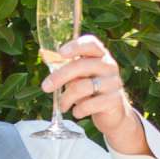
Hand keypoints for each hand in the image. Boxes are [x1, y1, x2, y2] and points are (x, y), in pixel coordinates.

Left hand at [39, 34, 147, 153]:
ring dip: (66, 98)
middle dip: (60, 76)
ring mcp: (113, 82)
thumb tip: (44, 54)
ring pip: (83, 87)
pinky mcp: (114, 100)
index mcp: (100, 56)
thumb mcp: (79, 77)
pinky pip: (90, 104)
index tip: (60, 53)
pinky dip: (79, 110)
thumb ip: (66, 67)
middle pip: (81, 65)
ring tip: (63, 105)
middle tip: (45, 87)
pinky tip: (76, 113)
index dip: (76, 46)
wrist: (112, 114)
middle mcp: (109, 66)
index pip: (91, 44)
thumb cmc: (91, 92)